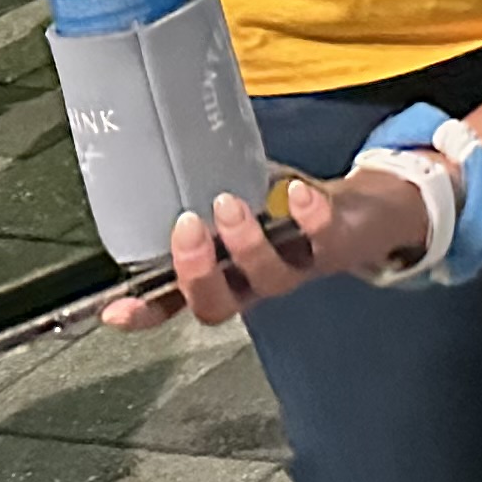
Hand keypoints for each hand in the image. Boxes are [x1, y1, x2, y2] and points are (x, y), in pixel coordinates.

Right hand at [99, 176, 401, 329]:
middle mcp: (256, 284)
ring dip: (246, 243)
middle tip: (186, 228)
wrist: (366, 218)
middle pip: (219, 304)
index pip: (178, 305)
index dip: (147, 312)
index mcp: (226, 279)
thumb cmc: (287, 216)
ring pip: (269, 278)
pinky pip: (325, 240)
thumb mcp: (239, 211)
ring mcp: (298, 269)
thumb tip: (152, 169)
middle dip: (198, 272)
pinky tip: (295, 192)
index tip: (114, 310)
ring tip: (229, 204)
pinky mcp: (338, 246)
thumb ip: (204, 204)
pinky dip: (309, 216)